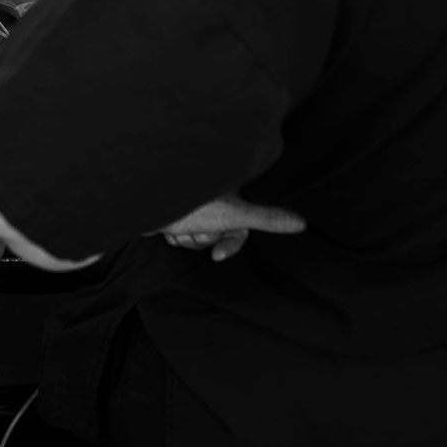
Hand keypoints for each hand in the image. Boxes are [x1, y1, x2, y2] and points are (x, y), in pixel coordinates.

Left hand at [157, 196, 305, 262]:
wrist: (143, 203)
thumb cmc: (189, 206)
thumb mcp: (233, 216)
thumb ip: (267, 219)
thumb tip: (303, 223)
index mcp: (228, 190)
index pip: (240, 225)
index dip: (231, 243)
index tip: (217, 256)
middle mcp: (211, 195)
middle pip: (218, 233)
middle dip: (204, 238)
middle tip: (193, 229)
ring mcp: (191, 203)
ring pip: (198, 237)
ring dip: (188, 237)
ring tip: (178, 225)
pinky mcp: (175, 210)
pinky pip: (181, 234)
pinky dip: (174, 235)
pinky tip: (168, 226)